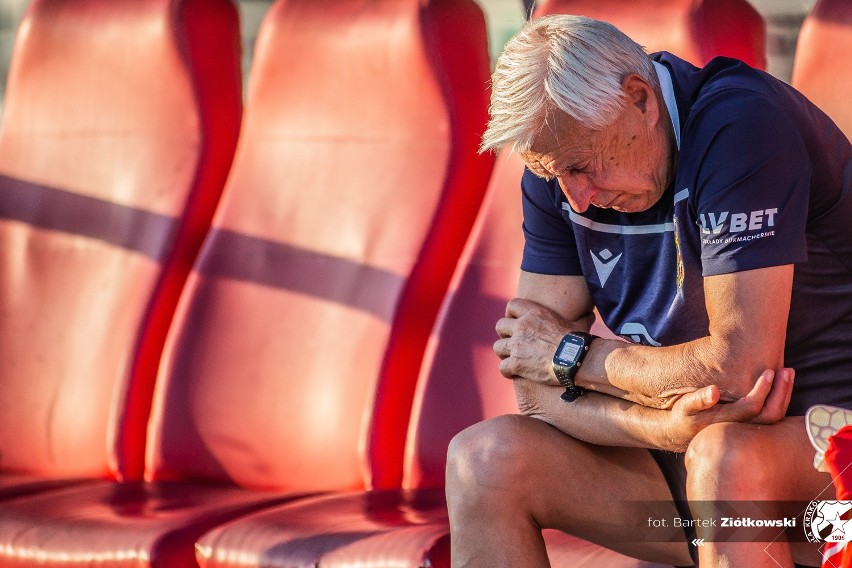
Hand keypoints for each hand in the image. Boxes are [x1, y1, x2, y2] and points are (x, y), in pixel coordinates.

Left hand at [493, 298, 591, 383]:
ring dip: (504, 353)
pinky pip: (502, 367)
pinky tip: (513, 374)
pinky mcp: (516, 363)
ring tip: (512, 359)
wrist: (576, 360)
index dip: (511, 314)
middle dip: (504, 335)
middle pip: (500, 326)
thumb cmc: (579, 342)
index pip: (512, 305)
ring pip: (498, 347)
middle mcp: (521, 326)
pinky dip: (507, 371)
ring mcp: (517, 345)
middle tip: (512, 343)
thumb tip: (591, 314)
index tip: (515, 321)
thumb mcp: (580, 324)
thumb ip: (581, 317)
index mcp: (534, 313)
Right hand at [663, 368, 794, 451]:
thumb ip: (697, 399)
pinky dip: (779, 398)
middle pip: (771, 414)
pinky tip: (780, 383)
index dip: (763, 390)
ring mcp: (748, 428)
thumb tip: (714, 391)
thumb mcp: (684, 407)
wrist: (683, 433)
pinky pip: (772, 415)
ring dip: (784, 394)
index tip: (768, 371)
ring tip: (787, 374)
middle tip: (786, 370)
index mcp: (727, 421)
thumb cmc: (684, 416)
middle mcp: (741, 427)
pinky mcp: (750, 424)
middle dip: (781, 392)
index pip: (753, 407)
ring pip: (775, 416)